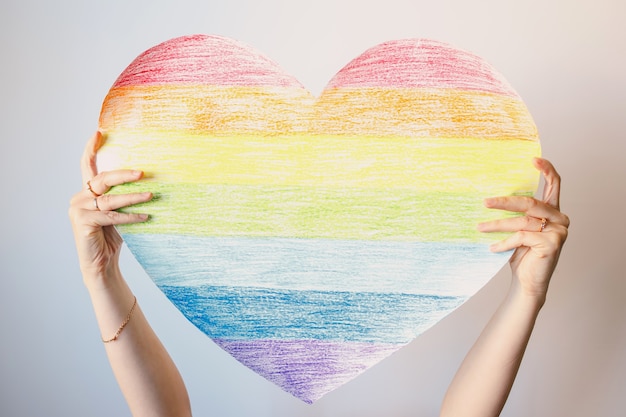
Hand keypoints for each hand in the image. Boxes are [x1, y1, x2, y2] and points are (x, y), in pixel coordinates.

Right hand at [68, 131, 151, 287]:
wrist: (101, 264)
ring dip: (133, 197)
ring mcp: (78, 210)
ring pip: (110, 198)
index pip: (87, 165)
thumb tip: (149, 182)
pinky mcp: (82, 222)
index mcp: (87, 191)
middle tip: (143, 173)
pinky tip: (146, 216)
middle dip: (123, 174)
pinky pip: (111, 216)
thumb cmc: (113, 236)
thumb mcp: (119, 212)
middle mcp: (80, 197)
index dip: (91, 148)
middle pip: (102, 179)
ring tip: (151, 195)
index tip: (99, 132)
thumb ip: (123, 196)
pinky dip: (130, 216)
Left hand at [478, 158, 569, 297]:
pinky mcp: (552, 243)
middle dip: (504, 202)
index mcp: (553, 211)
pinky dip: (504, 242)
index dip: (546, 169)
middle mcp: (560, 218)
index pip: (555, 184)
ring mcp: (559, 230)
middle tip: (484, 202)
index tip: (532, 159)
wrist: (528, 282)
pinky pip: (521, 237)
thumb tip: (490, 196)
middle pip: (530, 202)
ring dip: (497, 225)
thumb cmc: (521, 254)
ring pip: (522, 221)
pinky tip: (493, 248)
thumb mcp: (518, 230)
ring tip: (479, 227)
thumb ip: (517, 214)